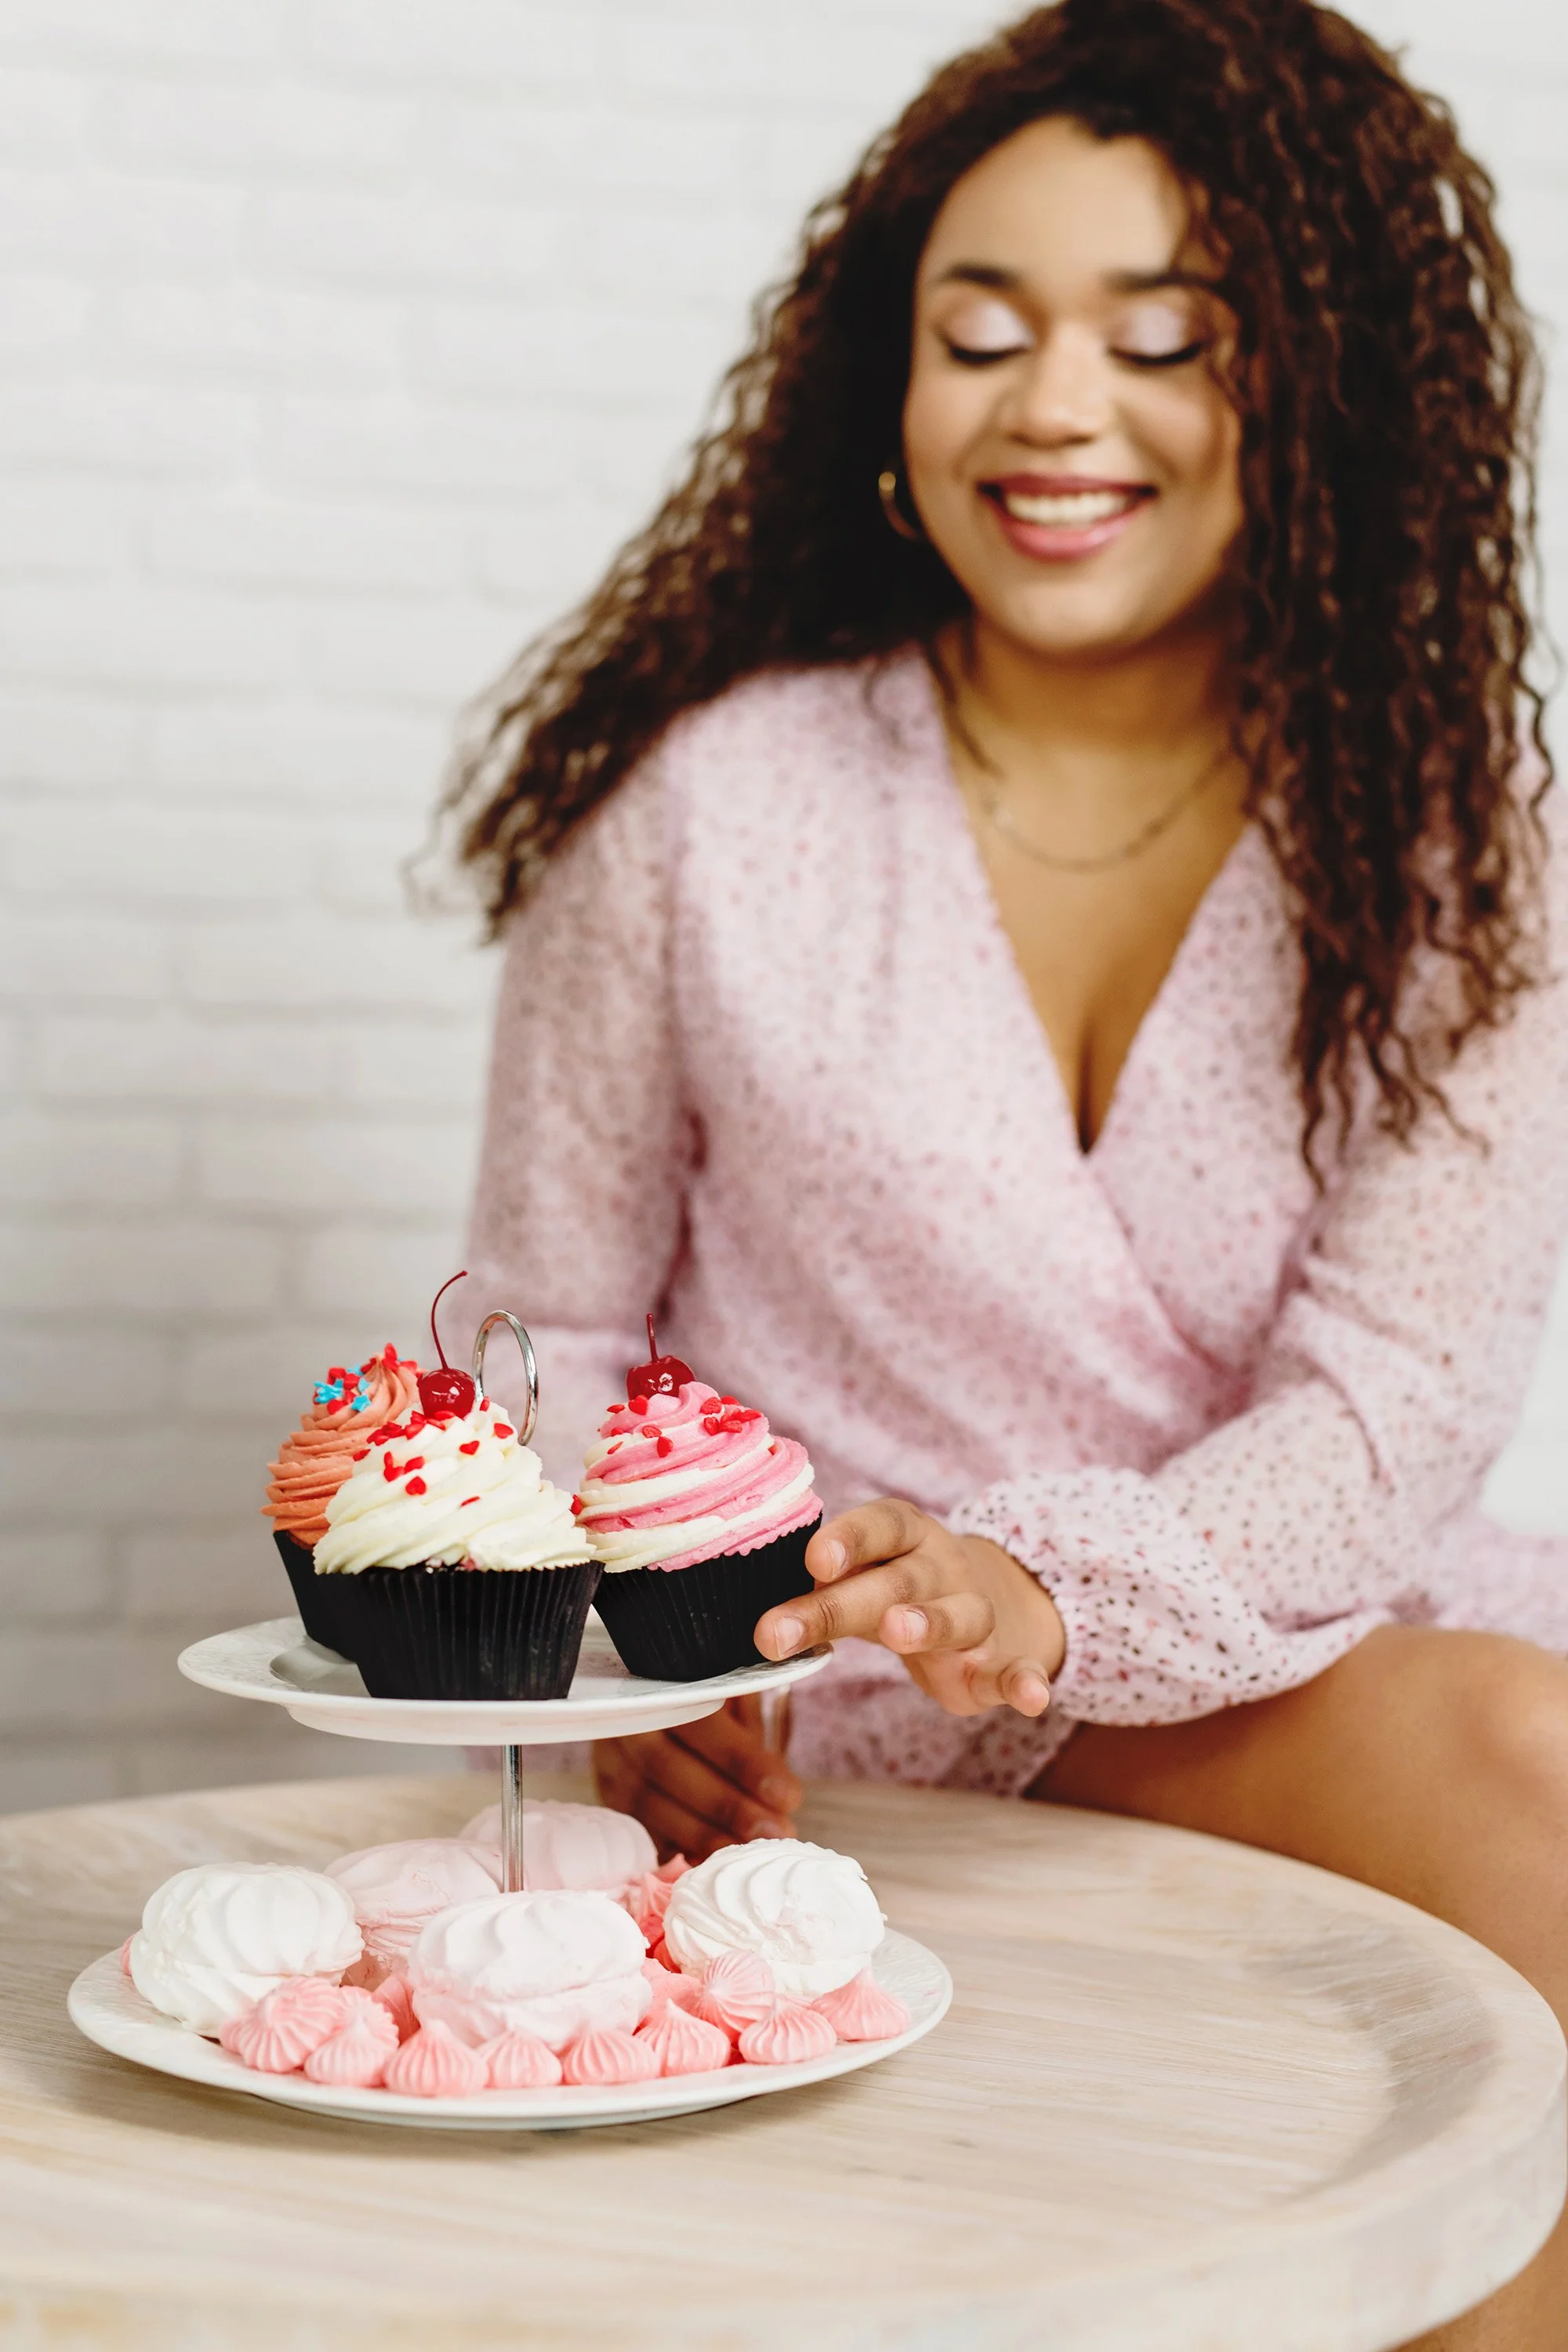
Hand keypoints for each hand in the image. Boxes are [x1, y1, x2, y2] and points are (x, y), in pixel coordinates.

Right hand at [593, 1695, 802, 1862]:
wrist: (658, 1703)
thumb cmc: (707, 1696)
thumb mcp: (731, 1688)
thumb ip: (749, 1712)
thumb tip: (783, 1770)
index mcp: (660, 1684)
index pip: (700, 1723)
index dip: (744, 1763)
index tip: (788, 1796)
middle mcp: (624, 1720)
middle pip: (668, 1769)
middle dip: (727, 1807)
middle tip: (776, 1833)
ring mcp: (610, 1761)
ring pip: (649, 1804)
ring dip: (705, 1835)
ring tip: (751, 1851)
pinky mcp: (609, 1795)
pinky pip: (637, 1827)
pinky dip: (676, 1846)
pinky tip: (713, 1860)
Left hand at [755, 1499, 1064, 1718]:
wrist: (999, 1609)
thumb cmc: (903, 1590)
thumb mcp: (863, 1581)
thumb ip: (819, 1591)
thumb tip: (745, 1615)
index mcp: (904, 1537)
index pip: (878, 1524)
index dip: (846, 1539)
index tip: (811, 1561)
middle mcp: (941, 1567)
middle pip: (896, 1580)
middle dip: (841, 1604)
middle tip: (785, 1631)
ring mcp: (978, 1613)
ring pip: (962, 1613)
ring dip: (933, 1621)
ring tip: (901, 1633)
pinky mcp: (1006, 1662)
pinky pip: (1020, 1670)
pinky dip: (1028, 1682)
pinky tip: (1031, 1698)